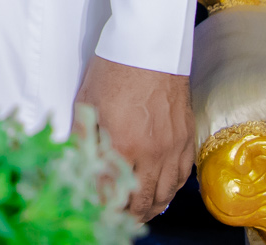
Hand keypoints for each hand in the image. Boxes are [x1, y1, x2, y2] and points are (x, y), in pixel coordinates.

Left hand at [75, 54, 194, 221]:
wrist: (150, 47)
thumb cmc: (115, 69)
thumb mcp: (88, 103)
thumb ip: (84, 138)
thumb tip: (78, 163)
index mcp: (122, 146)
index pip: (113, 193)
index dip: (104, 207)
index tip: (98, 212)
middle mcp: (151, 153)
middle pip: (142, 201)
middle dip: (129, 215)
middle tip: (120, 219)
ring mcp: (172, 147)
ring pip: (166, 193)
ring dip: (151, 207)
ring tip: (141, 212)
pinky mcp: (186, 138)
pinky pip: (182, 176)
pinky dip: (171, 189)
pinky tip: (162, 190)